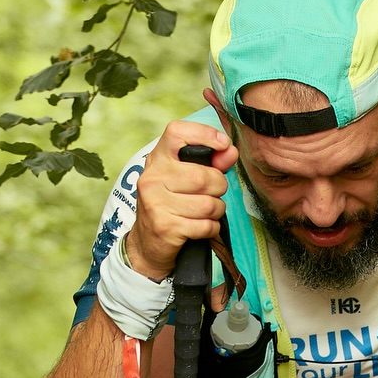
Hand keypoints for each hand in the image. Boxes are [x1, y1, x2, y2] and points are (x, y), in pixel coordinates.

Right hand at [128, 118, 236, 279]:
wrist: (146, 244)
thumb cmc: (170, 205)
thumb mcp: (184, 179)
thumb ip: (211, 163)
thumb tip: (230, 151)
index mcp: (157, 159)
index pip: (178, 133)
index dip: (205, 135)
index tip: (222, 144)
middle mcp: (153, 178)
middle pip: (205, 177)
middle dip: (219, 188)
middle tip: (212, 194)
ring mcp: (157, 203)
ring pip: (209, 204)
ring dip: (216, 211)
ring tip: (206, 212)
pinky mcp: (166, 227)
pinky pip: (206, 225)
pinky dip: (211, 228)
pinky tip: (202, 227)